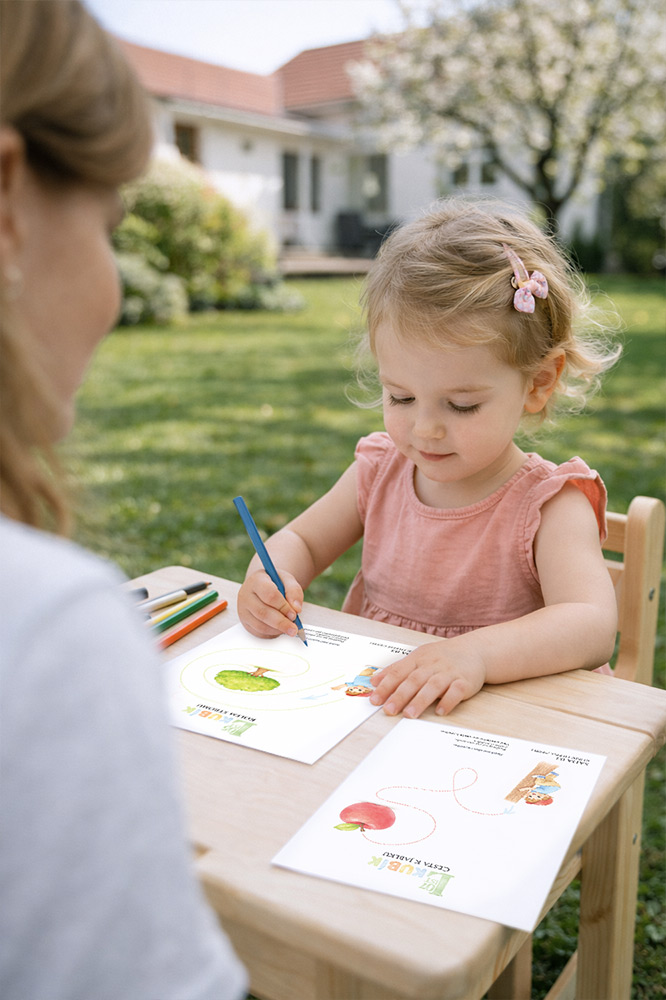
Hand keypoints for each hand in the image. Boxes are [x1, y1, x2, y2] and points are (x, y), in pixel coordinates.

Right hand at [237, 569, 303, 639]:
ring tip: (289, 628)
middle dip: (281, 623)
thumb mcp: (287, 580)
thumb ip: (294, 591)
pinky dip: (271, 634)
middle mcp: (245, 595)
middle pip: (263, 613)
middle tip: (294, 628)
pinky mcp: (245, 622)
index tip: (294, 614)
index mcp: (256, 581)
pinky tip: (280, 629)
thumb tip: (296, 609)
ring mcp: (243, 610)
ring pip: (260, 625)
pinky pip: (258, 632)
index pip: (269, 595)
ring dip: (277, 630)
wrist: (263, 586)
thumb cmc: (275, 583)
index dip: (283, 606)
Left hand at [369, 637, 486, 717]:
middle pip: (414, 680)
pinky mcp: (465, 681)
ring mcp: (449, 673)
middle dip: (400, 696)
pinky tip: (440, 711)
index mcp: (419, 658)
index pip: (399, 672)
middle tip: (389, 710)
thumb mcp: (418, 657)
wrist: (474, 649)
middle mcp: (433, 665)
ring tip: (409, 714)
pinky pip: (456, 691)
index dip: (386, 686)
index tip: (375, 700)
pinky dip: (448, 701)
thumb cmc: (442, 656)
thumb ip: (397, 669)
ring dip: (420, 701)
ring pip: (433, 686)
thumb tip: (374, 681)